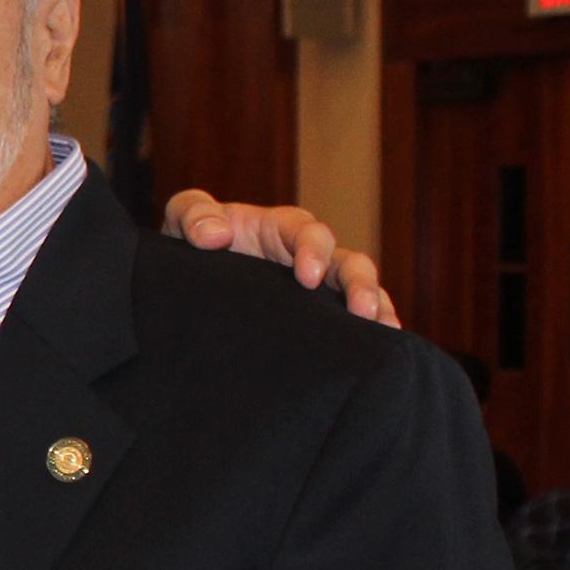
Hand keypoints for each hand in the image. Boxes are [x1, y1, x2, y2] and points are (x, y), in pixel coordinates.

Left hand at [162, 191, 398, 327]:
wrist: (189, 281)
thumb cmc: (192, 243)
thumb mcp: (184, 219)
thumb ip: (193, 214)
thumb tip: (215, 236)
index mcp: (280, 229)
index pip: (308, 231)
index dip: (313, 249)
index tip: (307, 277)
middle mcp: (308, 257)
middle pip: (349, 263)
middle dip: (360, 283)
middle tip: (361, 310)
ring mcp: (318, 290)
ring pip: (362, 293)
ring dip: (377, 310)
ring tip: (385, 334)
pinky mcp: (317, 320)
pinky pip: (353, 326)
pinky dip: (371, 336)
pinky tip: (378, 356)